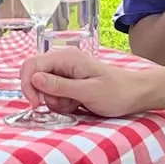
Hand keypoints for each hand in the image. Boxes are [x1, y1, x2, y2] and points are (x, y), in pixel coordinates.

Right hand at [25, 47, 152, 117]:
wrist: (136, 94)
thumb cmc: (116, 92)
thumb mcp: (87, 92)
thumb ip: (59, 86)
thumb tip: (34, 79)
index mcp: (66, 58)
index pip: (31, 65)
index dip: (28, 85)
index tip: (36, 104)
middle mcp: (63, 61)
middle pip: (35, 77)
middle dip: (44, 95)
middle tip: (63, 105)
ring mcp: (66, 71)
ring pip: (44, 88)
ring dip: (54, 101)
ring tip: (75, 105)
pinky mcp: (70, 81)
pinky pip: (55, 93)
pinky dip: (61, 102)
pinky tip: (77, 104)